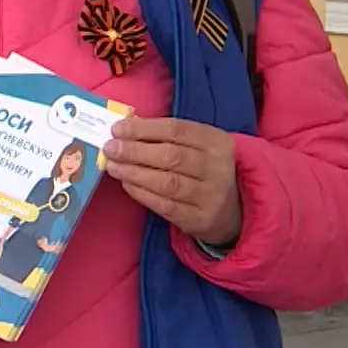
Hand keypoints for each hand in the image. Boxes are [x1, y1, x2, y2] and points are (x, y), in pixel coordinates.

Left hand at [102, 116, 241, 247]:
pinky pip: (165, 205)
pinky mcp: (200, 219)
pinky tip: (127, 184)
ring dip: (134, 173)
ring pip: (167, 182)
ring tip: (112, 166)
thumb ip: (168, 137)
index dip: (144, 128)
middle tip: (111, 148)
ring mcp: (210, 195)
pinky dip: (142, 194)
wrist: (236, 209)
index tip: (118, 129)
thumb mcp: (199, 146)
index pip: (177, 130)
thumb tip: (127, 130)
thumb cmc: (206, 169)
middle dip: (135, 151)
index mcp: (216, 142)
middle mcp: (217, 167)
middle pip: (171, 156)